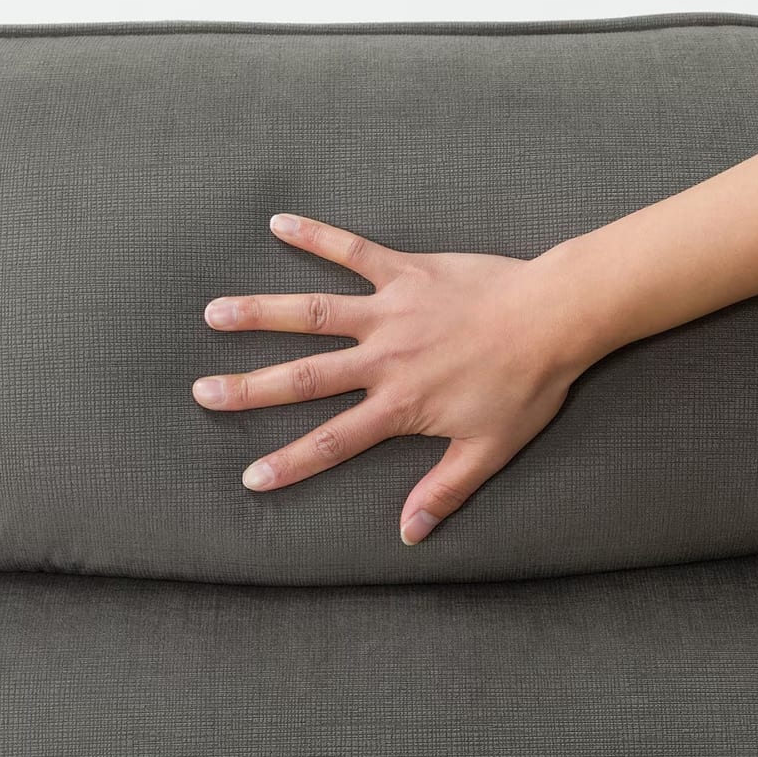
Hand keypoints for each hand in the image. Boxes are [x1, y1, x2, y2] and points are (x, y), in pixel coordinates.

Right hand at [192, 213, 599, 544]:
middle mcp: (383, 359)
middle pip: (305, 378)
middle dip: (250, 389)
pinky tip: (279, 222)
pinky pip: (352, 250)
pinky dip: (316, 236)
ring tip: (214, 313)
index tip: (250, 477)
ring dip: (261, 313)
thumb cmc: (527, 386)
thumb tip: (409, 534)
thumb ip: (445, 490)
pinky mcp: (405, 271)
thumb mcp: (491, 449)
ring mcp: (390, 311)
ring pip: (314, 313)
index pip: (333, 442)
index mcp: (401, 406)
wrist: (555, 318)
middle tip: (202, 393)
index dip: (290, 463)